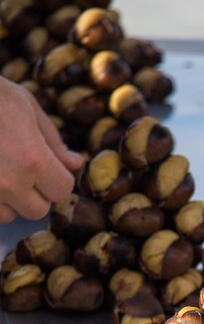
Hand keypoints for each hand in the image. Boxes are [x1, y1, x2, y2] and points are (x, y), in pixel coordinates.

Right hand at [0, 77, 83, 223]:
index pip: (62, 190)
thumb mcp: (26, 107)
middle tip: (20, 168)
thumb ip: (53, 141)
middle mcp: (9, 182)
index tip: (47, 166)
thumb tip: (75, 163)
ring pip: (9, 216)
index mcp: (32, 159)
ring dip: (8, 201)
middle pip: (38, 210)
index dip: (57, 178)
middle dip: (35, 193)